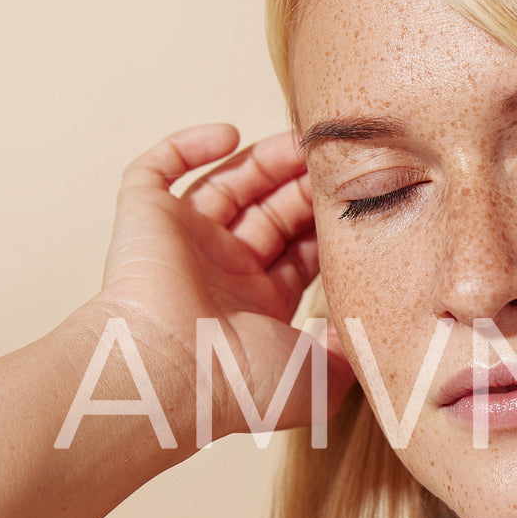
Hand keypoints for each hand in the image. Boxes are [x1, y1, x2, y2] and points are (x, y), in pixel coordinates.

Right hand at [90, 123, 354, 442]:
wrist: (169, 373)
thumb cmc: (241, 384)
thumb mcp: (322, 377)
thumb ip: (354, 350)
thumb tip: (371, 328)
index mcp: (261, 308)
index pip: (301, 252)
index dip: (328, 226)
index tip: (359, 201)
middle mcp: (222, 274)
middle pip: (271, 213)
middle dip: (304, 187)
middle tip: (337, 162)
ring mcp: (184, 244)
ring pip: (228, 184)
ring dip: (264, 160)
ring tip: (301, 140)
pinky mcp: (145, 218)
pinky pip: (160, 169)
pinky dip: (190, 146)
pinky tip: (229, 133)